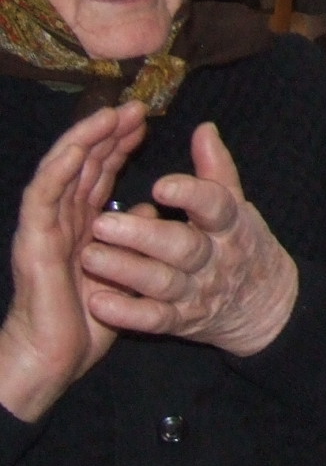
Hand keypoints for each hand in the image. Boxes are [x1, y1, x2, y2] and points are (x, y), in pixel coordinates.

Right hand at [0, 103, 147, 423]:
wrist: (56, 358)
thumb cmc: (90, 318)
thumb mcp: (126, 268)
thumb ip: (135, 235)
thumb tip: (151, 208)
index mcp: (83, 225)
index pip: (100, 176)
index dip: (119, 147)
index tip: (143, 121)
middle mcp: (62, 221)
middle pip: (83, 166)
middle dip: (106, 134)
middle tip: (133, 106)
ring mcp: (45, 229)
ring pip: (62, 172)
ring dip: (84, 140)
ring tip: (108, 114)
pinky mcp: (33, 242)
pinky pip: (43, 198)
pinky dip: (59, 170)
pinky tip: (76, 148)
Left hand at [80, 122, 297, 359]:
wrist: (263, 305)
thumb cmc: (239, 244)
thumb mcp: (236, 207)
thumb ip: (216, 170)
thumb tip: (204, 128)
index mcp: (230, 225)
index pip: (215, 205)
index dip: (191, 194)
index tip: (160, 185)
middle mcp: (216, 259)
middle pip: (183, 247)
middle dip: (143, 236)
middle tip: (102, 223)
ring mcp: (198, 293)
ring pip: (162, 283)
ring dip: (126, 271)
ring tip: (88, 255)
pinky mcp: (181, 322)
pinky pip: (154, 320)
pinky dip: (128, 314)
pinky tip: (98, 301)